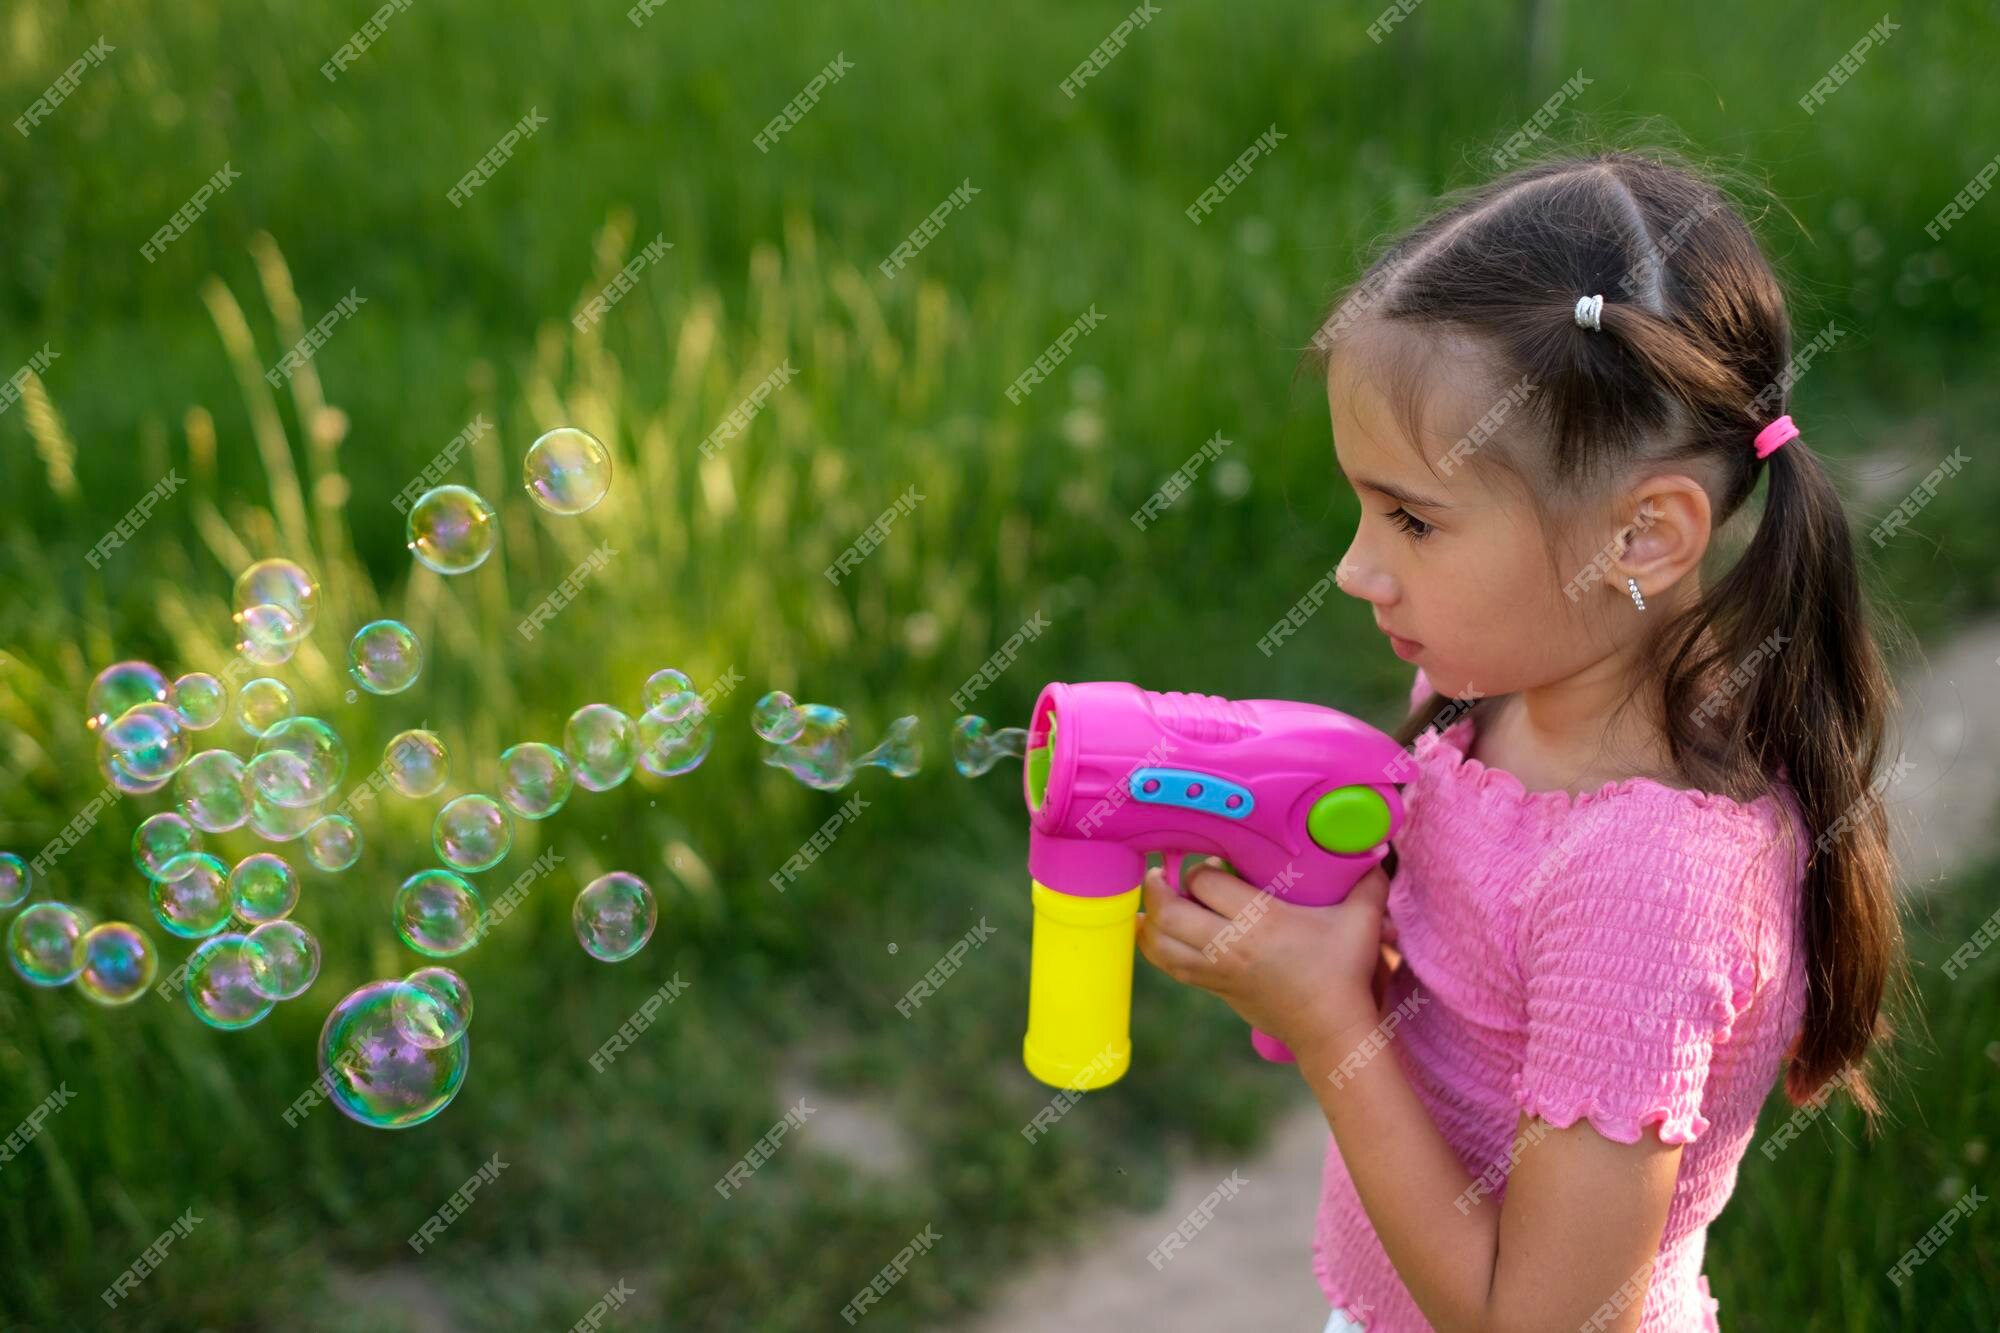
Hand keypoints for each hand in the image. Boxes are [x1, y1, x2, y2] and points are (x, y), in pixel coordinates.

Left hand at [1136, 858, 1390, 1058]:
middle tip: (1158, 873)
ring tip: (1149, 900)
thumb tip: (1377, 847)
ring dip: (1149, 920)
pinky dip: (1154, 948)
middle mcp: (1230, 946)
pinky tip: (1150, 932)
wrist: (1333, 1030)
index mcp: (1259, 920)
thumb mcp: (1362, 919)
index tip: (1210, 860)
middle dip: (1158, 889)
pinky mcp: (1217, 991)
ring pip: (1161, 946)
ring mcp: (1219, 972)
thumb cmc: (1345, 972)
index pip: (1206, 882)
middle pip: (1171, 913)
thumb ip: (1368, 880)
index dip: (1199, 867)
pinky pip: (1172, 967)